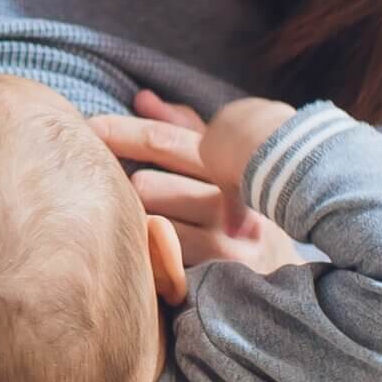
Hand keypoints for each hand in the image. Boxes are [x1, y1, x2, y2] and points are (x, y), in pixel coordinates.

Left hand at [93, 91, 298, 271]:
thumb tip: (142, 98)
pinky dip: (150, 257)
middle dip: (128, 193)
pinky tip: (151, 263)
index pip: (165, 142)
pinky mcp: (222, 274)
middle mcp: (233, 199)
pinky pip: (162, 258)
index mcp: (230, 165)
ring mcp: (229, 239)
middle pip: (148, 185)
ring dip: (137, 227)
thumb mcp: (222, 171)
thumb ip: (184, 133)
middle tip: (125, 203)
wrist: (293, 283)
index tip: (87, 127)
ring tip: (145, 235)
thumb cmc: (242, 218)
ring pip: (151, 222)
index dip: (122, 132)